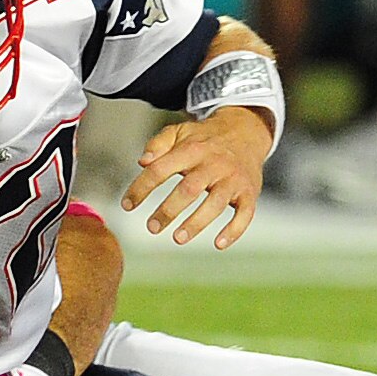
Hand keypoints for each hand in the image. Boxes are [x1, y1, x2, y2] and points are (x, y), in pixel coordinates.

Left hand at [120, 104, 273, 248]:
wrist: (246, 131)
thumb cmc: (204, 138)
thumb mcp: (180, 132)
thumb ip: (158, 145)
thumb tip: (142, 162)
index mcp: (192, 149)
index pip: (161, 169)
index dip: (141, 187)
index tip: (127, 205)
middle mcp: (214, 164)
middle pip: (189, 189)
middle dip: (168, 210)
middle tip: (152, 227)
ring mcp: (234, 179)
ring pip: (215, 203)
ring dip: (196, 223)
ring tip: (177, 238)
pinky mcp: (249, 192)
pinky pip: (245, 213)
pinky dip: (234, 230)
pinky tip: (218, 244)